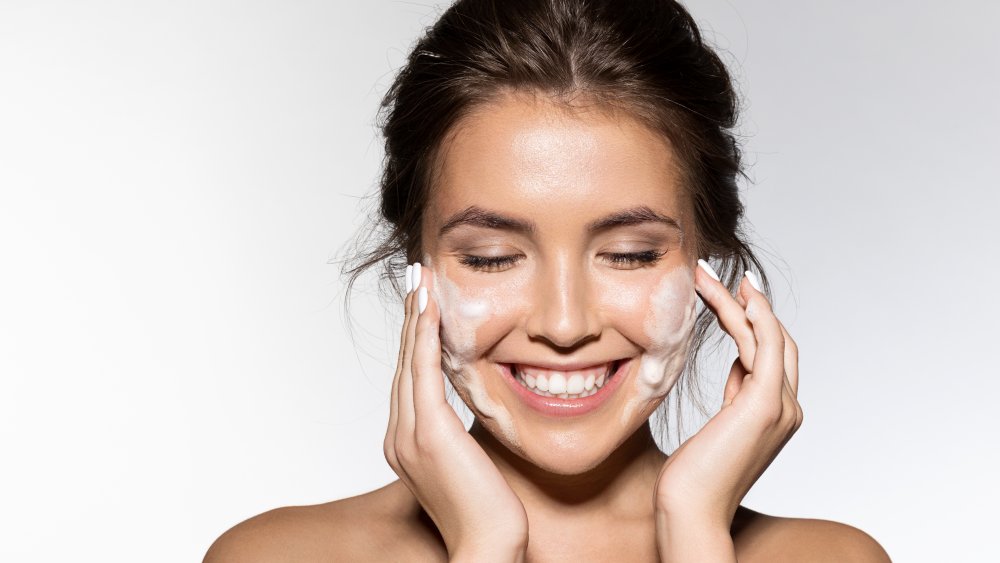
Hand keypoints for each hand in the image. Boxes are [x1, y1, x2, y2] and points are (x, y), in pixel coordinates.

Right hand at [384, 263, 527, 561]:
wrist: (485, 547)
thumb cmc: (486, 512)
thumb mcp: (469, 462)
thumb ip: (462, 434)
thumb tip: (476, 410)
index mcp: (405, 444)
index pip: (410, 380)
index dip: (416, 339)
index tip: (424, 305)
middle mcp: (398, 436)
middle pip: (403, 364)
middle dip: (412, 318)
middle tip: (417, 277)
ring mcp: (408, 434)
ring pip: (410, 361)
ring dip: (416, 316)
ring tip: (420, 280)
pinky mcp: (428, 432)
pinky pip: (423, 371)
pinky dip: (426, 336)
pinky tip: (431, 308)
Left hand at [654, 263, 801, 559]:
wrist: (690, 511)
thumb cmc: (693, 478)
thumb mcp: (718, 427)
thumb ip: (735, 396)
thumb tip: (738, 366)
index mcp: (776, 414)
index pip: (771, 354)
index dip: (752, 321)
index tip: (727, 294)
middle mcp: (788, 408)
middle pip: (776, 339)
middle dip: (747, 304)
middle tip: (711, 275)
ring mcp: (782, 406)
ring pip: (766, 336)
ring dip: (736, 301)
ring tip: (704, 276)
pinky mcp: (765, 404)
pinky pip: (767, 346)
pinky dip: (755, 316)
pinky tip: (737, 294)